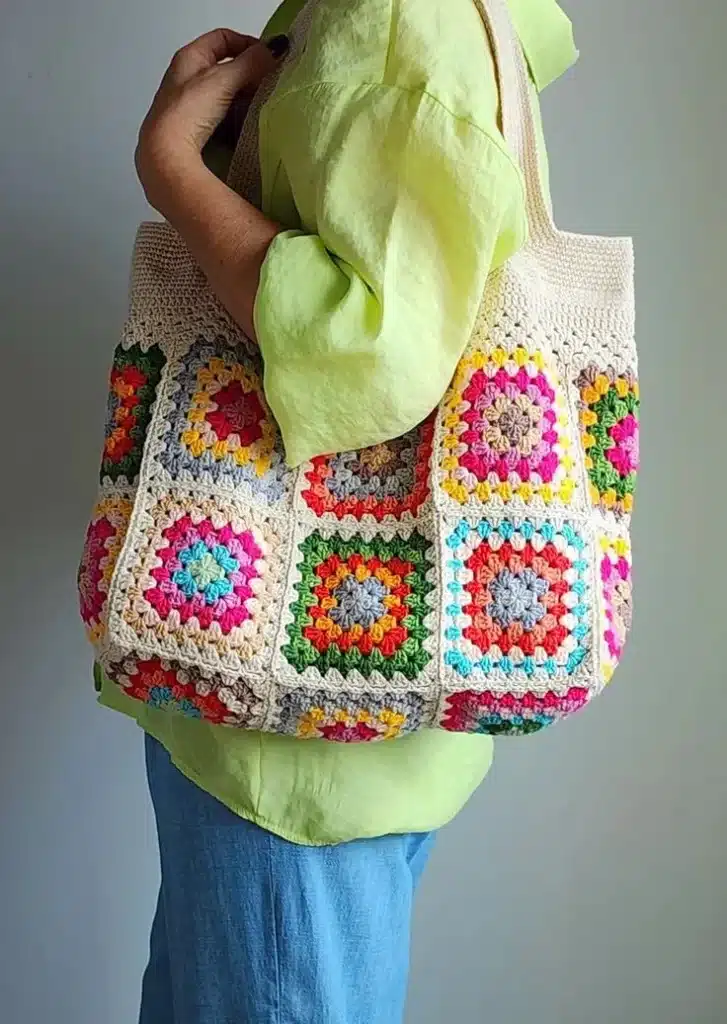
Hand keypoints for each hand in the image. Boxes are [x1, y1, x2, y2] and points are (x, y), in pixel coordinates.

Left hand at [135, 28, 283, 212]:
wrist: (166, 156)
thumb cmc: (187, 112)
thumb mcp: (222, 79)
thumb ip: (251, 62)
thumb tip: (277, 49)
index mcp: (189, 58)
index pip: (223, 39)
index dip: (247, 43)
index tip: (269, 58)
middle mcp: (187, 80)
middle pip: (226, 69)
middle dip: (250, 76)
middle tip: (270, 87)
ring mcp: (190, 107)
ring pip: (226, 96)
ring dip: (245, 101)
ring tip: (262, 110)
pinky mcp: (194, 132)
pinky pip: (223, 120)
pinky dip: (237, 121)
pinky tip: (247, 129)